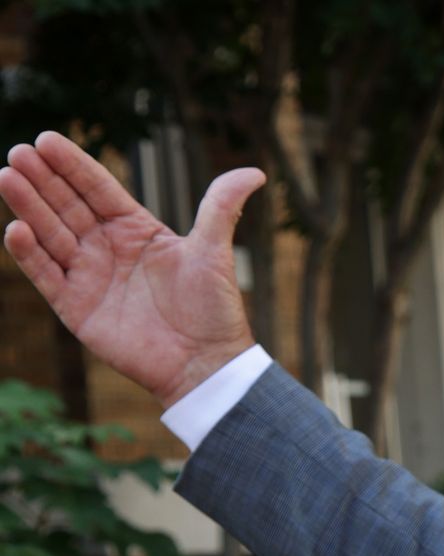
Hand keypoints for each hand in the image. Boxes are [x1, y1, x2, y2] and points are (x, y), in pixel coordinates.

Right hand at [1, 132, 263, 407]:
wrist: (205, 363)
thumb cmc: (214, 309)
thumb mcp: (215, 252)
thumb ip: (222, 208)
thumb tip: (255, 171)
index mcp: (137, 229)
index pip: (98, 188)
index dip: (73, 165)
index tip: (47, 140)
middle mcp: (108, 248)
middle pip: (67, 206)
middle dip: (42, 180)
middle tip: (19, 152)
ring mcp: (89, 276)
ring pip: (51, 234)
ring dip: (29, 207)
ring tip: (7, 177)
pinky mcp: (76, 307)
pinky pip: (47, 275)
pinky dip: (30, 254)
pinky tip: (16, 229)